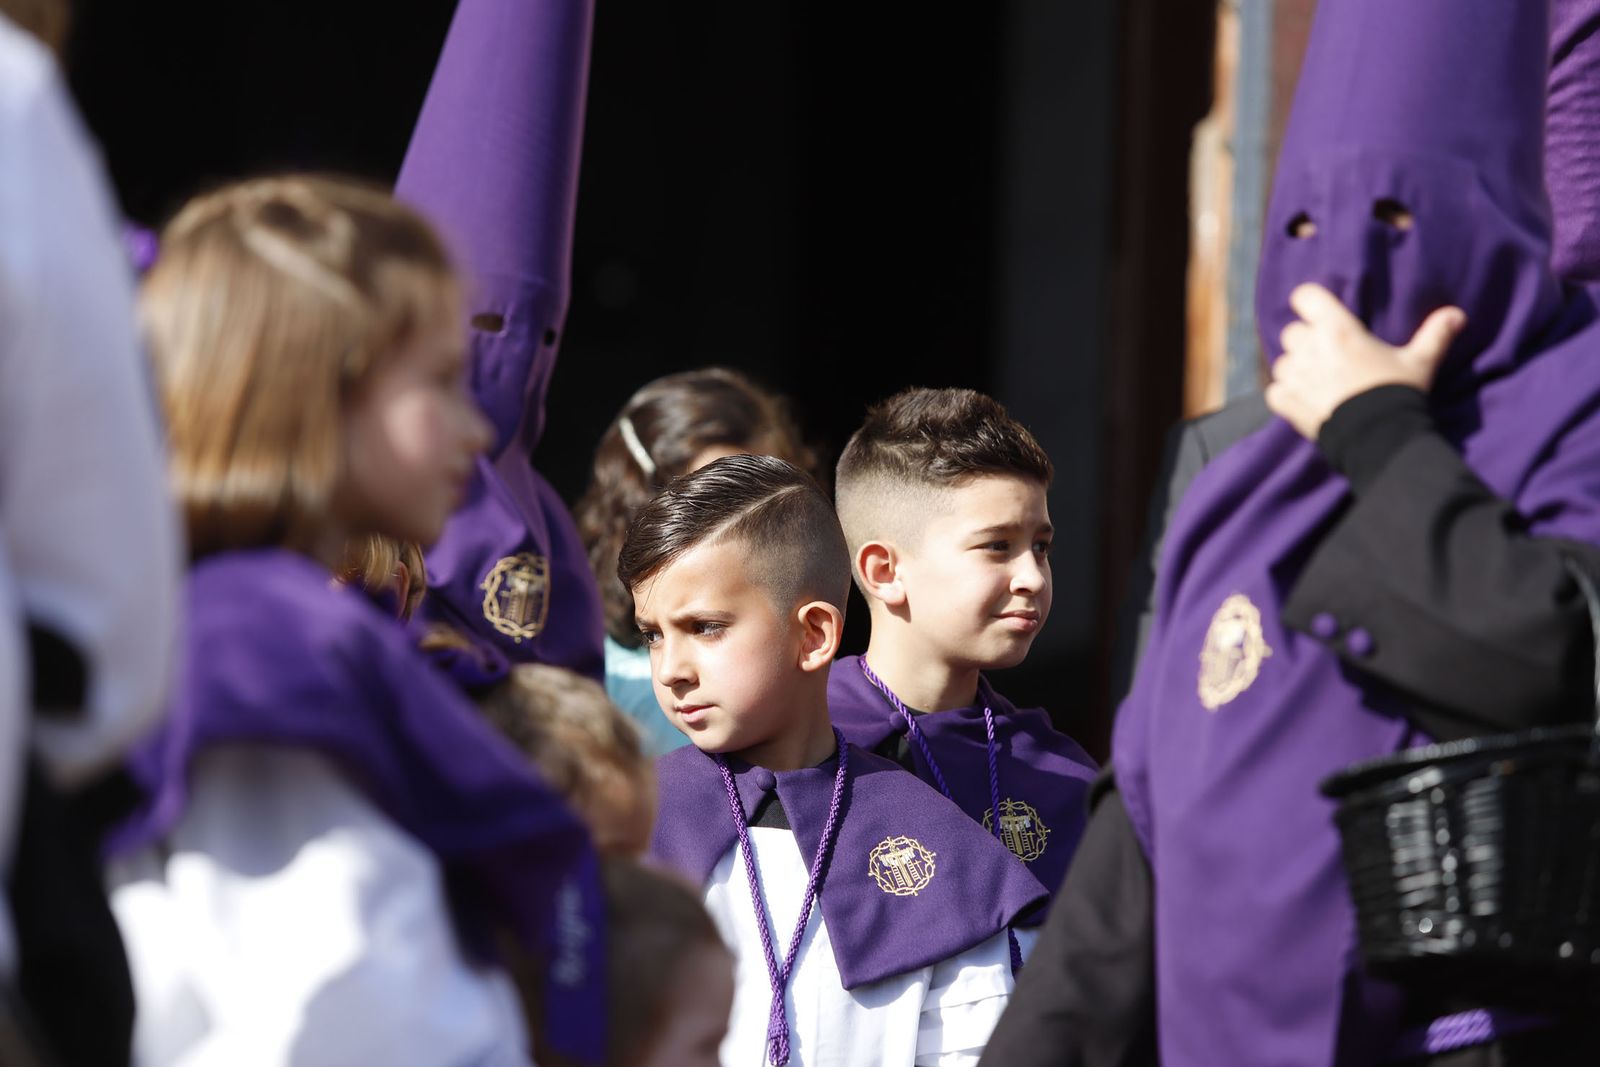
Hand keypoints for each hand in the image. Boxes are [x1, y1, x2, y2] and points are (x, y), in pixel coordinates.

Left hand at [1264, 284, 1465, 439]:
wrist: (1378, 437)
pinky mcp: (1286, 402)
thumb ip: (1435, 335)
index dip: (1310, 303)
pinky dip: (1285, 395)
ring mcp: (1295, 375)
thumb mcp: (1421, 362)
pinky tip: (1304, 401)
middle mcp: (1310, 348)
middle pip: (1292, 332)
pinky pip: (1274, 391)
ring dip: (1296, 369)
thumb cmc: (1398, 393)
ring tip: (1319, 382)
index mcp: (1338, 329)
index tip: (1319, 313)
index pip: (1305, 296)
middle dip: (1306, 341)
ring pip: (1283, 362)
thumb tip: (1457, 315)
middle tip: (1328, 356)